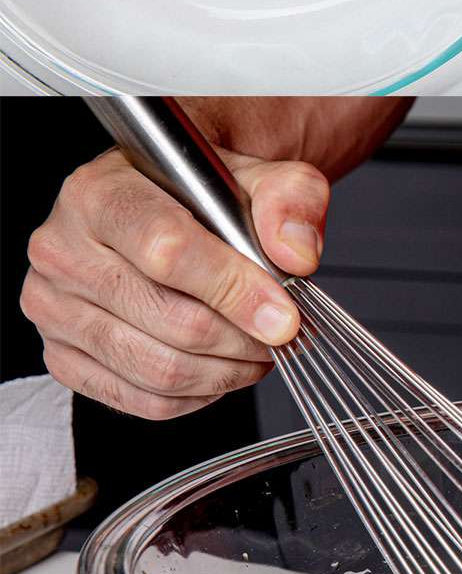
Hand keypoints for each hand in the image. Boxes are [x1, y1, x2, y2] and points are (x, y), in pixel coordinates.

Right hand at [21, 147, 330, 418]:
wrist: (170, 205)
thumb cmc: (205, 192)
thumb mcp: (259, 174)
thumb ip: (288, 198)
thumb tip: (295, 255)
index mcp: (100, 192)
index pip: (167, 250)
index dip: (233, 290)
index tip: (284, 315)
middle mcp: (62, 249)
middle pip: (167, 319)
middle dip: (241, 338)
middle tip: (282, 335)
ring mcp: (54, 308)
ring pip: (156, 369)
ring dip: (225, 372)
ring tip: (259, 352)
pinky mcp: (62, 356)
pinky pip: (140, 400)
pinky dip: (196, 396)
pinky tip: (222, 368)